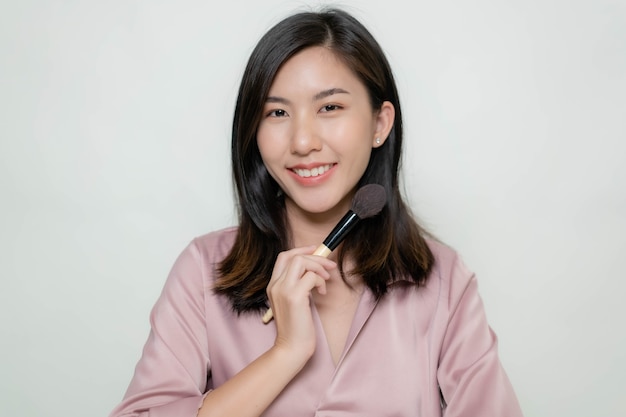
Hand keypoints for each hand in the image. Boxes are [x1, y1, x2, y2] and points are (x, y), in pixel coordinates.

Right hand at [266, 246, 336, 363]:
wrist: (291, 348)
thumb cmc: (296, 328)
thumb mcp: (292, 302)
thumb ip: (297, 286)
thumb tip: (313, 271)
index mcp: (273, 285)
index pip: (284, 257)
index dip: (301, 249)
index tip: (315, 250)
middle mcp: (275, 285)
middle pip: (293, 255)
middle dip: (315, 257)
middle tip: (329, 266)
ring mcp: (283, 289)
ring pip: (301, 261)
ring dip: (318, 267)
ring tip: (325, 280)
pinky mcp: (294, 296)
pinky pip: (311, 276)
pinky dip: (320, 281)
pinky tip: (322, 293)